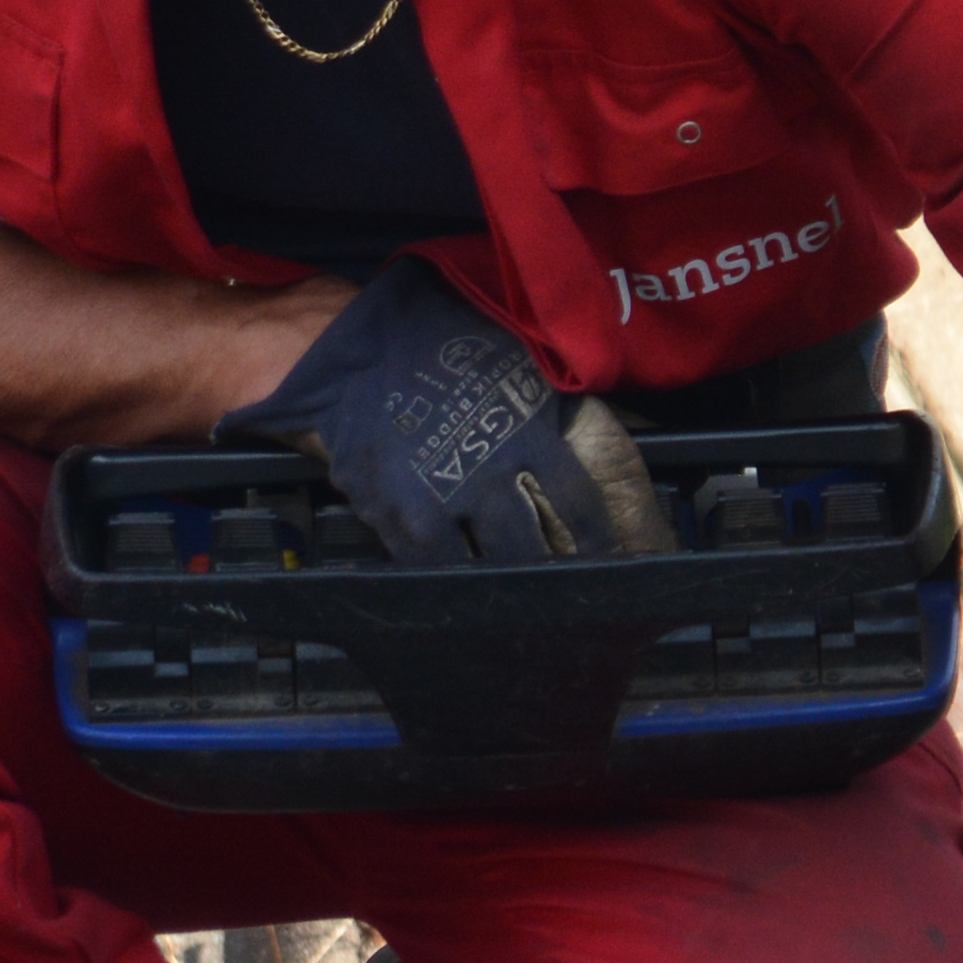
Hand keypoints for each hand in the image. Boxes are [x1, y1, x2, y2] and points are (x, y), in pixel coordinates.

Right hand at [214, 262, 648, 564]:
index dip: (600, 543)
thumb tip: (588, 420)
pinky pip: (437, 573)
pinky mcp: (399, 522)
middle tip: (571, 605)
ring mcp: (443, 503)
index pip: (580, 504)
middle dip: (556, 581)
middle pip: (538, 550)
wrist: (345, 353)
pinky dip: (455, 592)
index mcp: (528, 433)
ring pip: (490, 571)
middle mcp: (491, 474)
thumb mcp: (505, 358)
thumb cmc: (431, 344)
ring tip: (524, 618)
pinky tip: (467, 606)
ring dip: (509, 594)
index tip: (617, 567)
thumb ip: (545, 400)